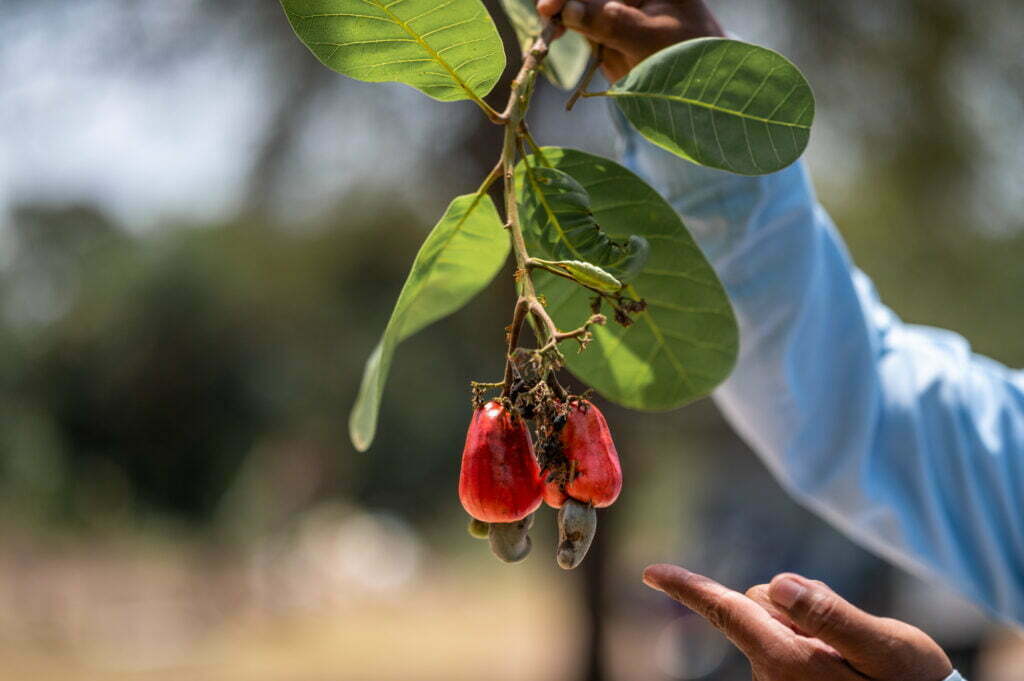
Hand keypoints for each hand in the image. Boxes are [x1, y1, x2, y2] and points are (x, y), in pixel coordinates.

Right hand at [536, 0, 724, 81]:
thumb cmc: (687, 56)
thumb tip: (569, 10)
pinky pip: (583, 24)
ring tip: (549, 32)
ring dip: (562, 16)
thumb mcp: (649, 38)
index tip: (551, 6)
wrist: (700, 89)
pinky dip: (566, 28)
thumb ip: (610, 21)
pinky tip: (555, 33)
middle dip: (566, 2)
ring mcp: (620, 8)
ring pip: (581, 6)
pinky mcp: (610, 29)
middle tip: (547, 14)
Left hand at [643, 564, 953, 680]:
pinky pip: (788, 638)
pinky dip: (810, 637)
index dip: (689, 588)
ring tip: (854, 654)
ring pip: (775, 620)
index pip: (726, 612)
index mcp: (786, 660)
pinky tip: (845, 661)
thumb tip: (778, 584)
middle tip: (849, 633)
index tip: (651, 572)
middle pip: (757, 605)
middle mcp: (770, 672)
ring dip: (806, 623)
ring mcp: (777, 680)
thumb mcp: (883, 648)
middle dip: (789, 603)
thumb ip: (829, 616)